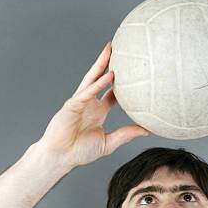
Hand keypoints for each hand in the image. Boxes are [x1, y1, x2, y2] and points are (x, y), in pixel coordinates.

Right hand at [37, 42, 148, 167]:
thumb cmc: (79, 152)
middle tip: (121, 49)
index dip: (121, 82)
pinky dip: (98, 84)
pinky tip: (109, 75)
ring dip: (101, 64)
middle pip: (101, 78)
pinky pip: (87, 92)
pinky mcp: (72, 105)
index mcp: (97, 111)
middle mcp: (89, 103)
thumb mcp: (109, 143)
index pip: (112, 92)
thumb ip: (126, 134)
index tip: (134, 73)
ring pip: (92, 78)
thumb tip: (146, 130)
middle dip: (109, 63)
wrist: (61, 158)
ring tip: (111, 49)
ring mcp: (80, 102)